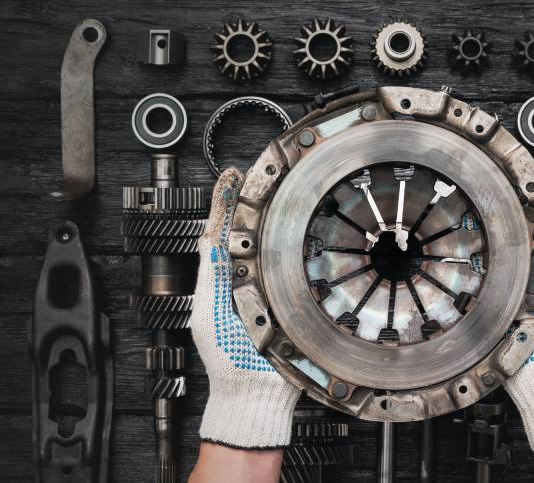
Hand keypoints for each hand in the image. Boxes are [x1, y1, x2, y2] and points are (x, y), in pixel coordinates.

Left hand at [191, 168, 300, 448]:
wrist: (255, 389)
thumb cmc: (230, 358)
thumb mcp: (208, 311)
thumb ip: (211, 274)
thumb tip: (210, 235)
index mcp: (220, 280)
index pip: (221, 232)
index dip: (225, 202)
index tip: (230, 177)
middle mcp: (244, 280)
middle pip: (245, 233)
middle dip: (248, 201)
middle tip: (252, 173)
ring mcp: (268, 288)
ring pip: (268, 246)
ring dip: (267, 217)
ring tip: (269, 188)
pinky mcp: (290, 299)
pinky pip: (292, 265)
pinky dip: (292, 244)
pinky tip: (296, 226)